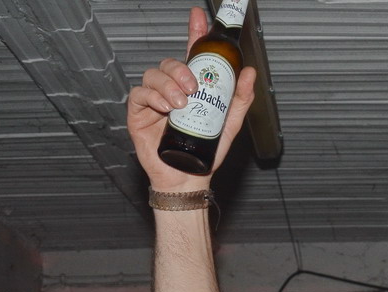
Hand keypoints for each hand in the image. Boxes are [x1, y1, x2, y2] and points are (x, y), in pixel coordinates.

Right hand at [126, 6, 255, 191]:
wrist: (188, 177)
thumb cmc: (206, 153)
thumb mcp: (229, 124)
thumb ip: (240, 100)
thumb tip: (249, 73)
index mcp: (191, 88)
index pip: (190, 54)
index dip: (194, 33)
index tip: (199, 17)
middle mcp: (170, 90)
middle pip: (169, 63)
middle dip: (181, 69)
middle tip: (194, 86)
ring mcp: (153, 100)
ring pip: (153, 75)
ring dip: (168, 85)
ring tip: (181, 104)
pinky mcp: (138, 113)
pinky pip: (140, 94)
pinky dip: (153, 97)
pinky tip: (165, 108)